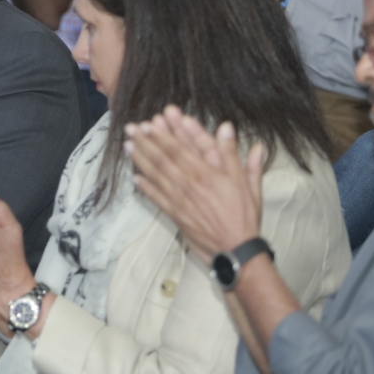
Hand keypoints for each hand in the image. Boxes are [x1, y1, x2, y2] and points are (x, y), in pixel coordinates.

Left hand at [124, 106, 262, 261]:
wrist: (235, 249)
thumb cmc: (243, 215)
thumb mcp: (246, 182)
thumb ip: (234, 155)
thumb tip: (228, 126)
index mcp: (205, 174)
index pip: (179, 149)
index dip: (162, 135)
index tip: (149, 123)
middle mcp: (187, 184)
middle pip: (162, 159)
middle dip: (145, 142)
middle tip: (130, 128)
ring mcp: (178, 200)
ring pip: (155, 175)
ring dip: (140, 159)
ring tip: (127, 145)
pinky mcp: (174, 214)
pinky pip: (156, 198)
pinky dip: (144, 187)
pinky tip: (134, 177)